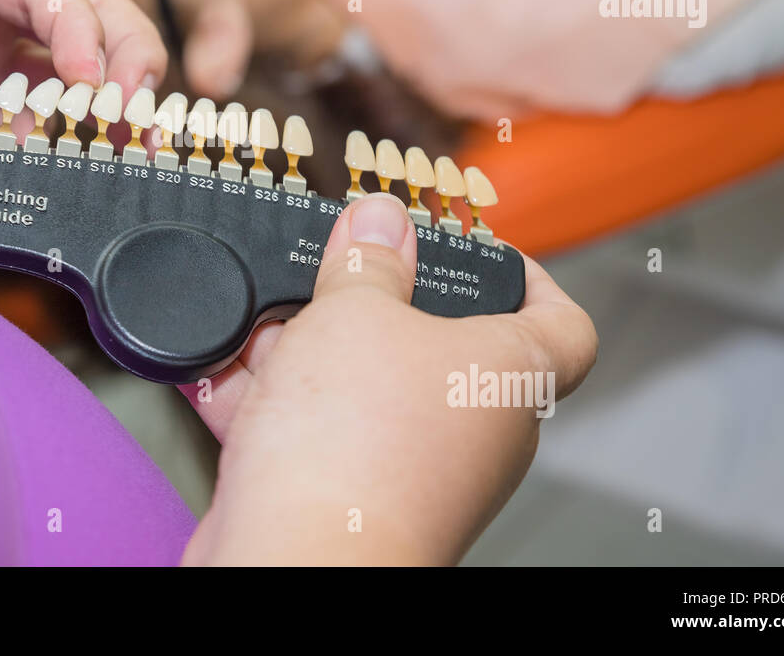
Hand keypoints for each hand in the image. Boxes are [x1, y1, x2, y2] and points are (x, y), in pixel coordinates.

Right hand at [180, 193, 597, 564]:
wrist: (293, 561)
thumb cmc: (355, 453)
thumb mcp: (354, 312)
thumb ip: (366, 260)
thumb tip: (379, 222)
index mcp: (507, 377)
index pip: (561, 324)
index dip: (532, 279)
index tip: (486, 252)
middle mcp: (470, 429)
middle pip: (433, 346)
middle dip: (365, 307)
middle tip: (330, 276)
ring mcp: (409, 468)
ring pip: (360, 387)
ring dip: (301, 351)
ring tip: (259, 326)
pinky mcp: (345, 496)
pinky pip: (313, 430)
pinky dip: (269, 401)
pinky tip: (222, 370)